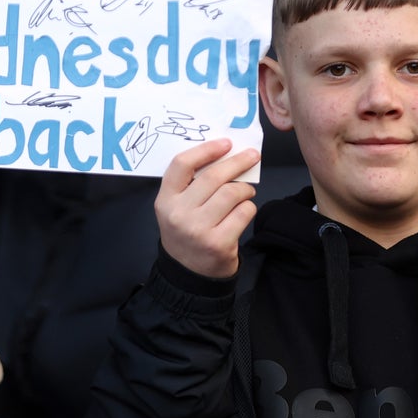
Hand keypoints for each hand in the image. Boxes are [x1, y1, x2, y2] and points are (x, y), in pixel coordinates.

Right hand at [155, 139, 258, 277]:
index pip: (182, 164)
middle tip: (252, 156)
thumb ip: (192, 184)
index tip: (226, 143)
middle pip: (213, 176)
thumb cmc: (187, 232)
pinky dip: (248, 207)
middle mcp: (179, 214)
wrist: (189, 273)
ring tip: (245, 192)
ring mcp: (199, 230)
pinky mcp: (219, 243)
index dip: (206, 150)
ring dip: (245, 189)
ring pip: (232, 193)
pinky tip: (243, 210)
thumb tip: (226, 156)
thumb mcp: (177, 208)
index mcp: (165, 200)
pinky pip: (243, 212)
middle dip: (237, 162)